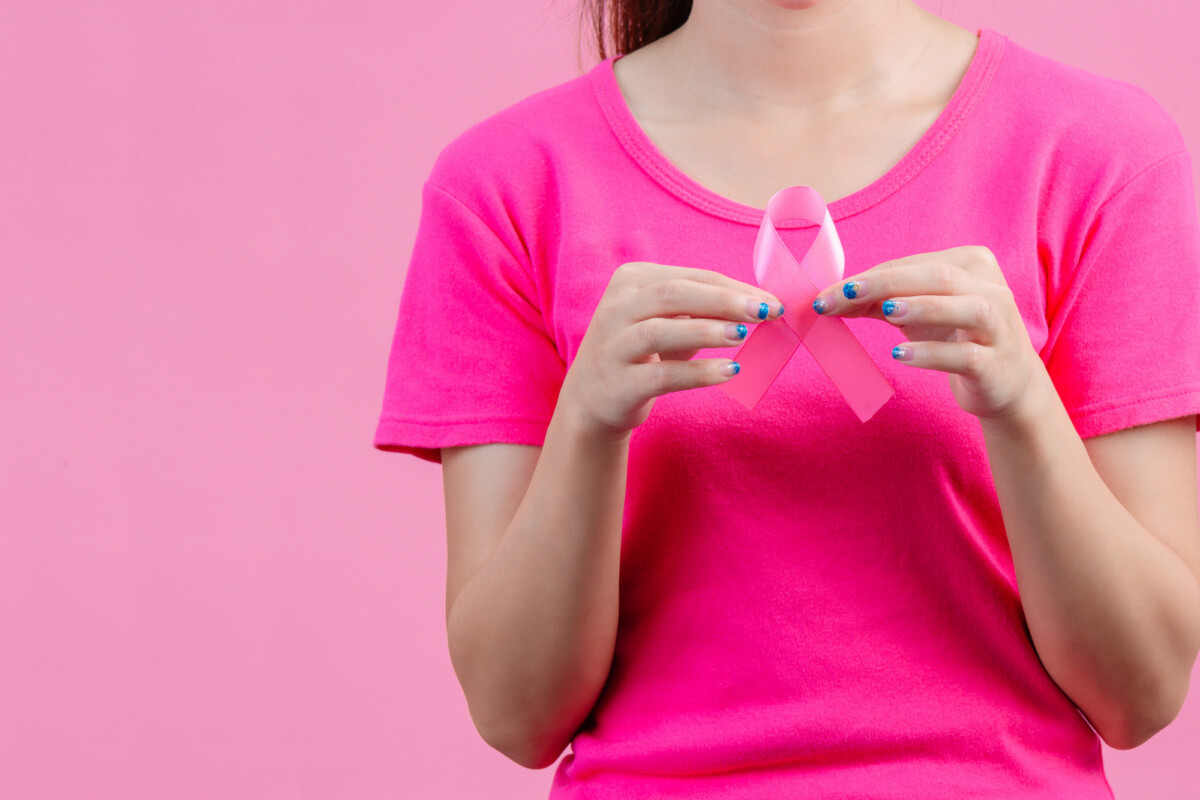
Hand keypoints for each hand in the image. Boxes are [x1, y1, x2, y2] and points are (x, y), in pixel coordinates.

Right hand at [561, 262, 784, 435]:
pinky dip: (697, 372)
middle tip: (765, 312)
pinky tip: (728, 371)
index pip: (690, 278)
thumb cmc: (641, 354)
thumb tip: (761, 305)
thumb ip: (703, 311)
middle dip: (724, 301)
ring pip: (660, 330)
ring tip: (742, 335)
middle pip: (673, 295)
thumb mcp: (667, 323)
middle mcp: (616, 308)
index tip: (773, 302)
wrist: (590, 400)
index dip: (734, 288)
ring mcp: (613, 346)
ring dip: (705, 331)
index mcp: (630, 281)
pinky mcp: (617, 384)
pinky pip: (661, 375)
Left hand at [809, 245, 1046, 423]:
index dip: (868, 278)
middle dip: (886, 284)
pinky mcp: (996, 363)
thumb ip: (879, 301)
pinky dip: (932, 353)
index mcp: (971, 264)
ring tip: (885, 311)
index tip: (826, 295)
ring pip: (966, 306)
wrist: (1007, 384)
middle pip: (938, 276)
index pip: (911, 265)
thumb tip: (831, 298)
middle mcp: (991, 288)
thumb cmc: (956, 337)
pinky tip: (900, 355)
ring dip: (923, 306)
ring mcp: (999, 325)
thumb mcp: (918, 313)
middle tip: (844, 295)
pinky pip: (965, 354)